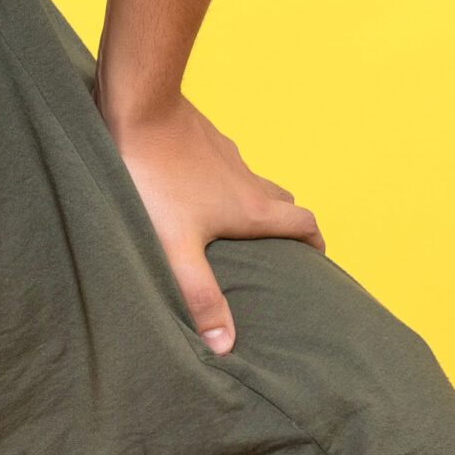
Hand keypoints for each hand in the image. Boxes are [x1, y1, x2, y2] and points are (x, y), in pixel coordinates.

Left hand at [101, 93, 322, 354]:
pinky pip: (220, 162)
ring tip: (229, 223)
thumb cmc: (155, 178)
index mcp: (253, 208)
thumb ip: (199, 294)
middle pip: (281, 201)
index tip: (316, 257)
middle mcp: (247, 179)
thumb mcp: (176, 246)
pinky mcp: (200, 137)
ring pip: (250, 180)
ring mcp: (225, 154)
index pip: (304, 223)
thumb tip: (225, 346)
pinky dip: (218, 179)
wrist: (138, 108)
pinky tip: (190, 187)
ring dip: (250, 200)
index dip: (314, 241)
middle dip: (284, 223)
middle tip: (273, 246)